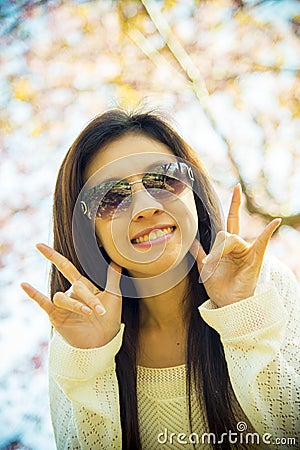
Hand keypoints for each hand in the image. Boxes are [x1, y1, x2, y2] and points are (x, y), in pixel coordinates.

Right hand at [21, 243, 122, 347]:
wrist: (103, 342)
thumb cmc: (109, 318)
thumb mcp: (113, 296)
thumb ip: (112, 277)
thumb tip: (116, 259)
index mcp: (81, 286)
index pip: (66, 267)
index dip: (53, 256)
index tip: (39, 245)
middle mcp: (69, 293)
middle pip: (75, 286)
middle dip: (88, 296)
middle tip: (99, 308)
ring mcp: (62, 305)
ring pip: (63, 298)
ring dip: (77, 305)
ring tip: (90, 314)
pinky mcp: (56, 316)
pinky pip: (43, 303)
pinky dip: (34, 294)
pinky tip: (25, 285)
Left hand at [190, 184, 280, 306]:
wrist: (228, 304)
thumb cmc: (219, 288)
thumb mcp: (205, 269)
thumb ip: (200, 254)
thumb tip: (192, 241)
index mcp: (227, 246)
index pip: (230, 222)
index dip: (233, 205)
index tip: (236, 187)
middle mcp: (239, 246)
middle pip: (228, 230)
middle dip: (230, 217)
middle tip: (233, 204)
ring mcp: (248, 251)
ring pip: (231, 239)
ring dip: (220, 251)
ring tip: (213, 266)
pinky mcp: (255, 259)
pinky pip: (262, 242)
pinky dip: (267, 232)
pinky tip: (275, 222)